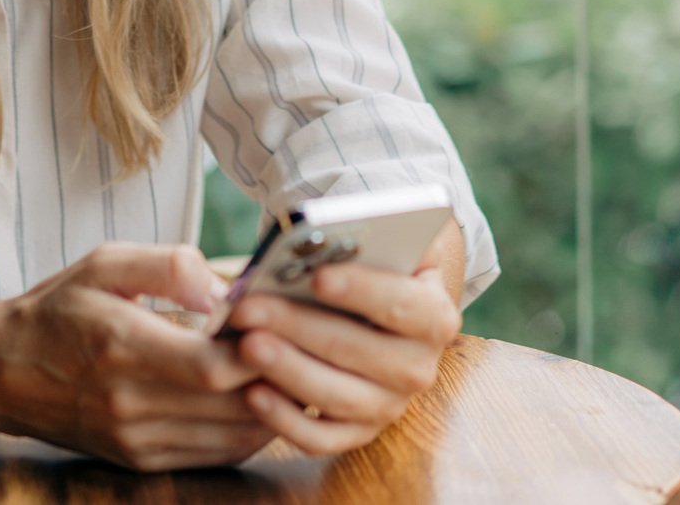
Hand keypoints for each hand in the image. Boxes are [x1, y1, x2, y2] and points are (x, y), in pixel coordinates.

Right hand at [0, 243, 274, 469]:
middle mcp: (129, 403)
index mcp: (122, 345)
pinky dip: (248, 430)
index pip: (212, 365)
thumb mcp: (104, 263)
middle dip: (278, 376)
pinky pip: (215, 455)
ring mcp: (136, 439)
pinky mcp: (140, 460)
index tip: (281, 323)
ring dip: (272, 406)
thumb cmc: (58, 308)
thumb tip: (222, 287)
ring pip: (232, 435)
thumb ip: (167, 265)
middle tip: (304, 344)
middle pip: (232, 404)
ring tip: (291, 370)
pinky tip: (258, 400)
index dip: (258, 350)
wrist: (2, 371)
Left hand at [223, 261, 461, 455]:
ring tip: (246, 345)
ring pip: (339, 396)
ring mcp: (388, 406)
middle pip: (359, 350)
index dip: (363, 291)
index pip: (403, 304)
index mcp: (433, 316)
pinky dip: (286, 420)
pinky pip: (321, 438)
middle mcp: (418, 368)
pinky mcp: (357, 433)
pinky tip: (252, 392)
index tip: (318, 277)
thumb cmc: (369, 272)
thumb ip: (362, 242)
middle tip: (249, 308)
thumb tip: (316, 242)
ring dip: (288, 371)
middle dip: (298, 327)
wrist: (374, 315)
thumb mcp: (380, 248)